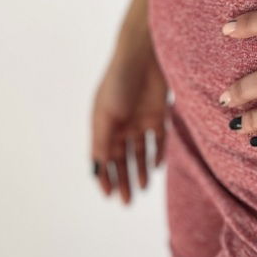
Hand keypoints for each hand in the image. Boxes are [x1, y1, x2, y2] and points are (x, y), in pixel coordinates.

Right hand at [92, 36, 167, 203]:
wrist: (145, 53)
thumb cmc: (120, 81)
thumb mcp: (107, 114)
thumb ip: (104, 142)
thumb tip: (98, 169)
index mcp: (103, 123)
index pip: (102, 156)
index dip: (104, 177)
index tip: (108, 196)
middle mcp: (120, 123)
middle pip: (121, 158)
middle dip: (123, 179)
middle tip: (127, 203)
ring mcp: (139, 118)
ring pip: (139, 151)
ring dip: (140, 170)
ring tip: (143, 189)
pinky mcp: (158, 112)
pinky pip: (158, 139)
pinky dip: (157, 153)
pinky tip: (157, 168)